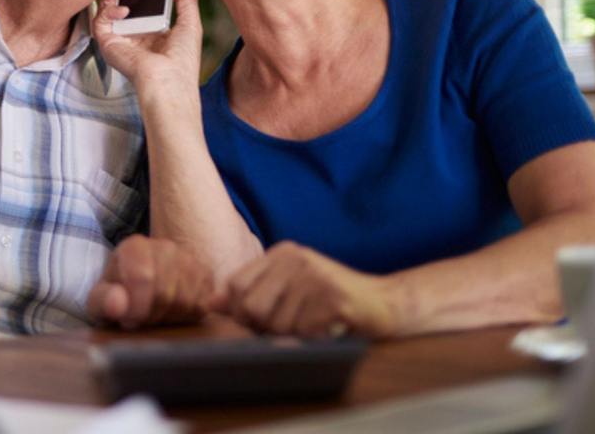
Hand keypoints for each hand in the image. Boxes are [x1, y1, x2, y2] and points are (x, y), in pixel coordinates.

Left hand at [87, 235, 212, 328]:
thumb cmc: (119, 295)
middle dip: (150, 315)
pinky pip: (201, 306)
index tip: (127, 320)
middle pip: (164, 294)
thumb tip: (117, 305)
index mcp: (135, 246)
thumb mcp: (100, 299)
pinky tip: (170, 313)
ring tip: (154, 314)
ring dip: (167, 318)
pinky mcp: (206, 276)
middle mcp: (165, 246)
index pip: (142, 278)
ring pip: (184, 302)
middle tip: (140, 319)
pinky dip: (185, 317)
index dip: (135, 308)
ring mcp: (189, 259)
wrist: (142, 287)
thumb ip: (103, 301)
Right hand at [93, 0, 202, 94]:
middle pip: (123, 1)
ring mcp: (120, 38)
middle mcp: (134, 33)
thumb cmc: (182, 61)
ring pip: (107, 7)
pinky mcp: (108, 43)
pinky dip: (108, 9)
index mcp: (153, 30)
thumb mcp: (190, 21)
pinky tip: (122, 9)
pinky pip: (100, 20)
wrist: (169, 81)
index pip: (143, 2)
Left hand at [210, 242, 399, 337]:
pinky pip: (303, 331)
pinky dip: (311, 339)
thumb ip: (251, 293)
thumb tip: (211, 302)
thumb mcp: (288, 289)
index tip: (258, 321)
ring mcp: (316, 276)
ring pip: (276, 323)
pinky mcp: (334, 297)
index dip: (240, 312)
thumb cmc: (329, 300)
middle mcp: (296, 258)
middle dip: (264, 327)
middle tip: (289, 326)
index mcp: (282, 253)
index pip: (236, 285)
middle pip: (252, 306)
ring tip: (311, 325)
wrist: (383, 301)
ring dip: (292, 335)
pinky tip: (326, 329)